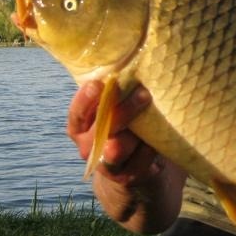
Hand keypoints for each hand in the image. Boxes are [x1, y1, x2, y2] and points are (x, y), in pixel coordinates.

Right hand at [67, 81, 184, 231]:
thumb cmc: (122, 126)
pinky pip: (140, 163)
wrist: (131, 170)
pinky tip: (158, 139)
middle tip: (143, 93)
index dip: (85, 100)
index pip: (77, 115)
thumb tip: (130, 58)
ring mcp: (107, 166)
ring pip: (117, 149)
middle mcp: (89, 149)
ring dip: (136, 131)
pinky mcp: (127, 178)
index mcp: (79, 129)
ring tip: (153, 114)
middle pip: (101, 131)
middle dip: (121, 112)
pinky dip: (149, 150)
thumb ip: (112, 94)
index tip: (98, 83)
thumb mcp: (112, 111)